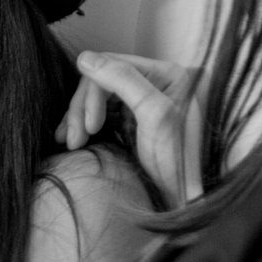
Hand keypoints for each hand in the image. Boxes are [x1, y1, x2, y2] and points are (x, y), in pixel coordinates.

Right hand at [58, 51, 203, 209]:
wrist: (191, 203)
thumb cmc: (183, 161)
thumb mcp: (156, 115)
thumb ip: (123, 79)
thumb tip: (85, 58)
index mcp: (165, 74)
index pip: (112, 66)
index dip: (92, 93)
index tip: (89, 127)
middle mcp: (154, 84)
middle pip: (101, 83)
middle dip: (82, 110)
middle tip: (74, 141)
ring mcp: (142, 105)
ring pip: (97, 100)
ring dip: (78, 119)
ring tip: (70, 144)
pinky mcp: (133, 125)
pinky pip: (101, 116)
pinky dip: (85, 127)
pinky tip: (75, 142)